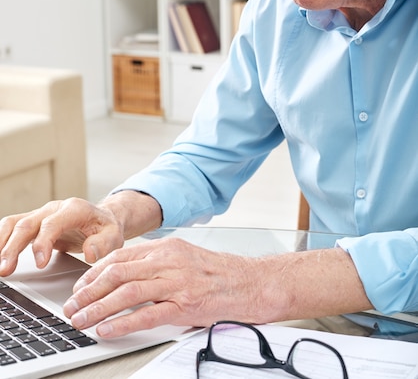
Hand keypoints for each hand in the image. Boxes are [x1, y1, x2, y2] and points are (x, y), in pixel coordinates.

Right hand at [0, 198, 125, 275]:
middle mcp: (54, 209)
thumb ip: (104, 244)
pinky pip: (12, 228)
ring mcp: (41, 215)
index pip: (52, 223)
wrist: (102, 218)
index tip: (39, 264)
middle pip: (27, 223)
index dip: (43, 242)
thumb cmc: (106, 228)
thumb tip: (90, 254)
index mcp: (74, 209)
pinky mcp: (34, 223)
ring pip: (14, 224)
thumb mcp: (114, 236)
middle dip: (13, 247)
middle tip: (5, 270)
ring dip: (2, 243)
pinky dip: (1, 240)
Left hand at [63, 236, 262, 337]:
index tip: (79, 286)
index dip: (94, 272)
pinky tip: (108, 329)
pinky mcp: (186, 305)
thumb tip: (125, 273)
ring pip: (127, 293)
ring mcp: (177, 283)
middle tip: (72, 305)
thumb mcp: (184, 256)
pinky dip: (123, 323)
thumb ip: (156, 262)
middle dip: (89, 291)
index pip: (120, 257)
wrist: (251, 283)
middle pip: (118, 273)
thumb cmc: (217, 273)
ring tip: (82, 320)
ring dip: (99, 308)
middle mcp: (169, 261)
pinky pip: (148, 315)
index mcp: (166, 248)